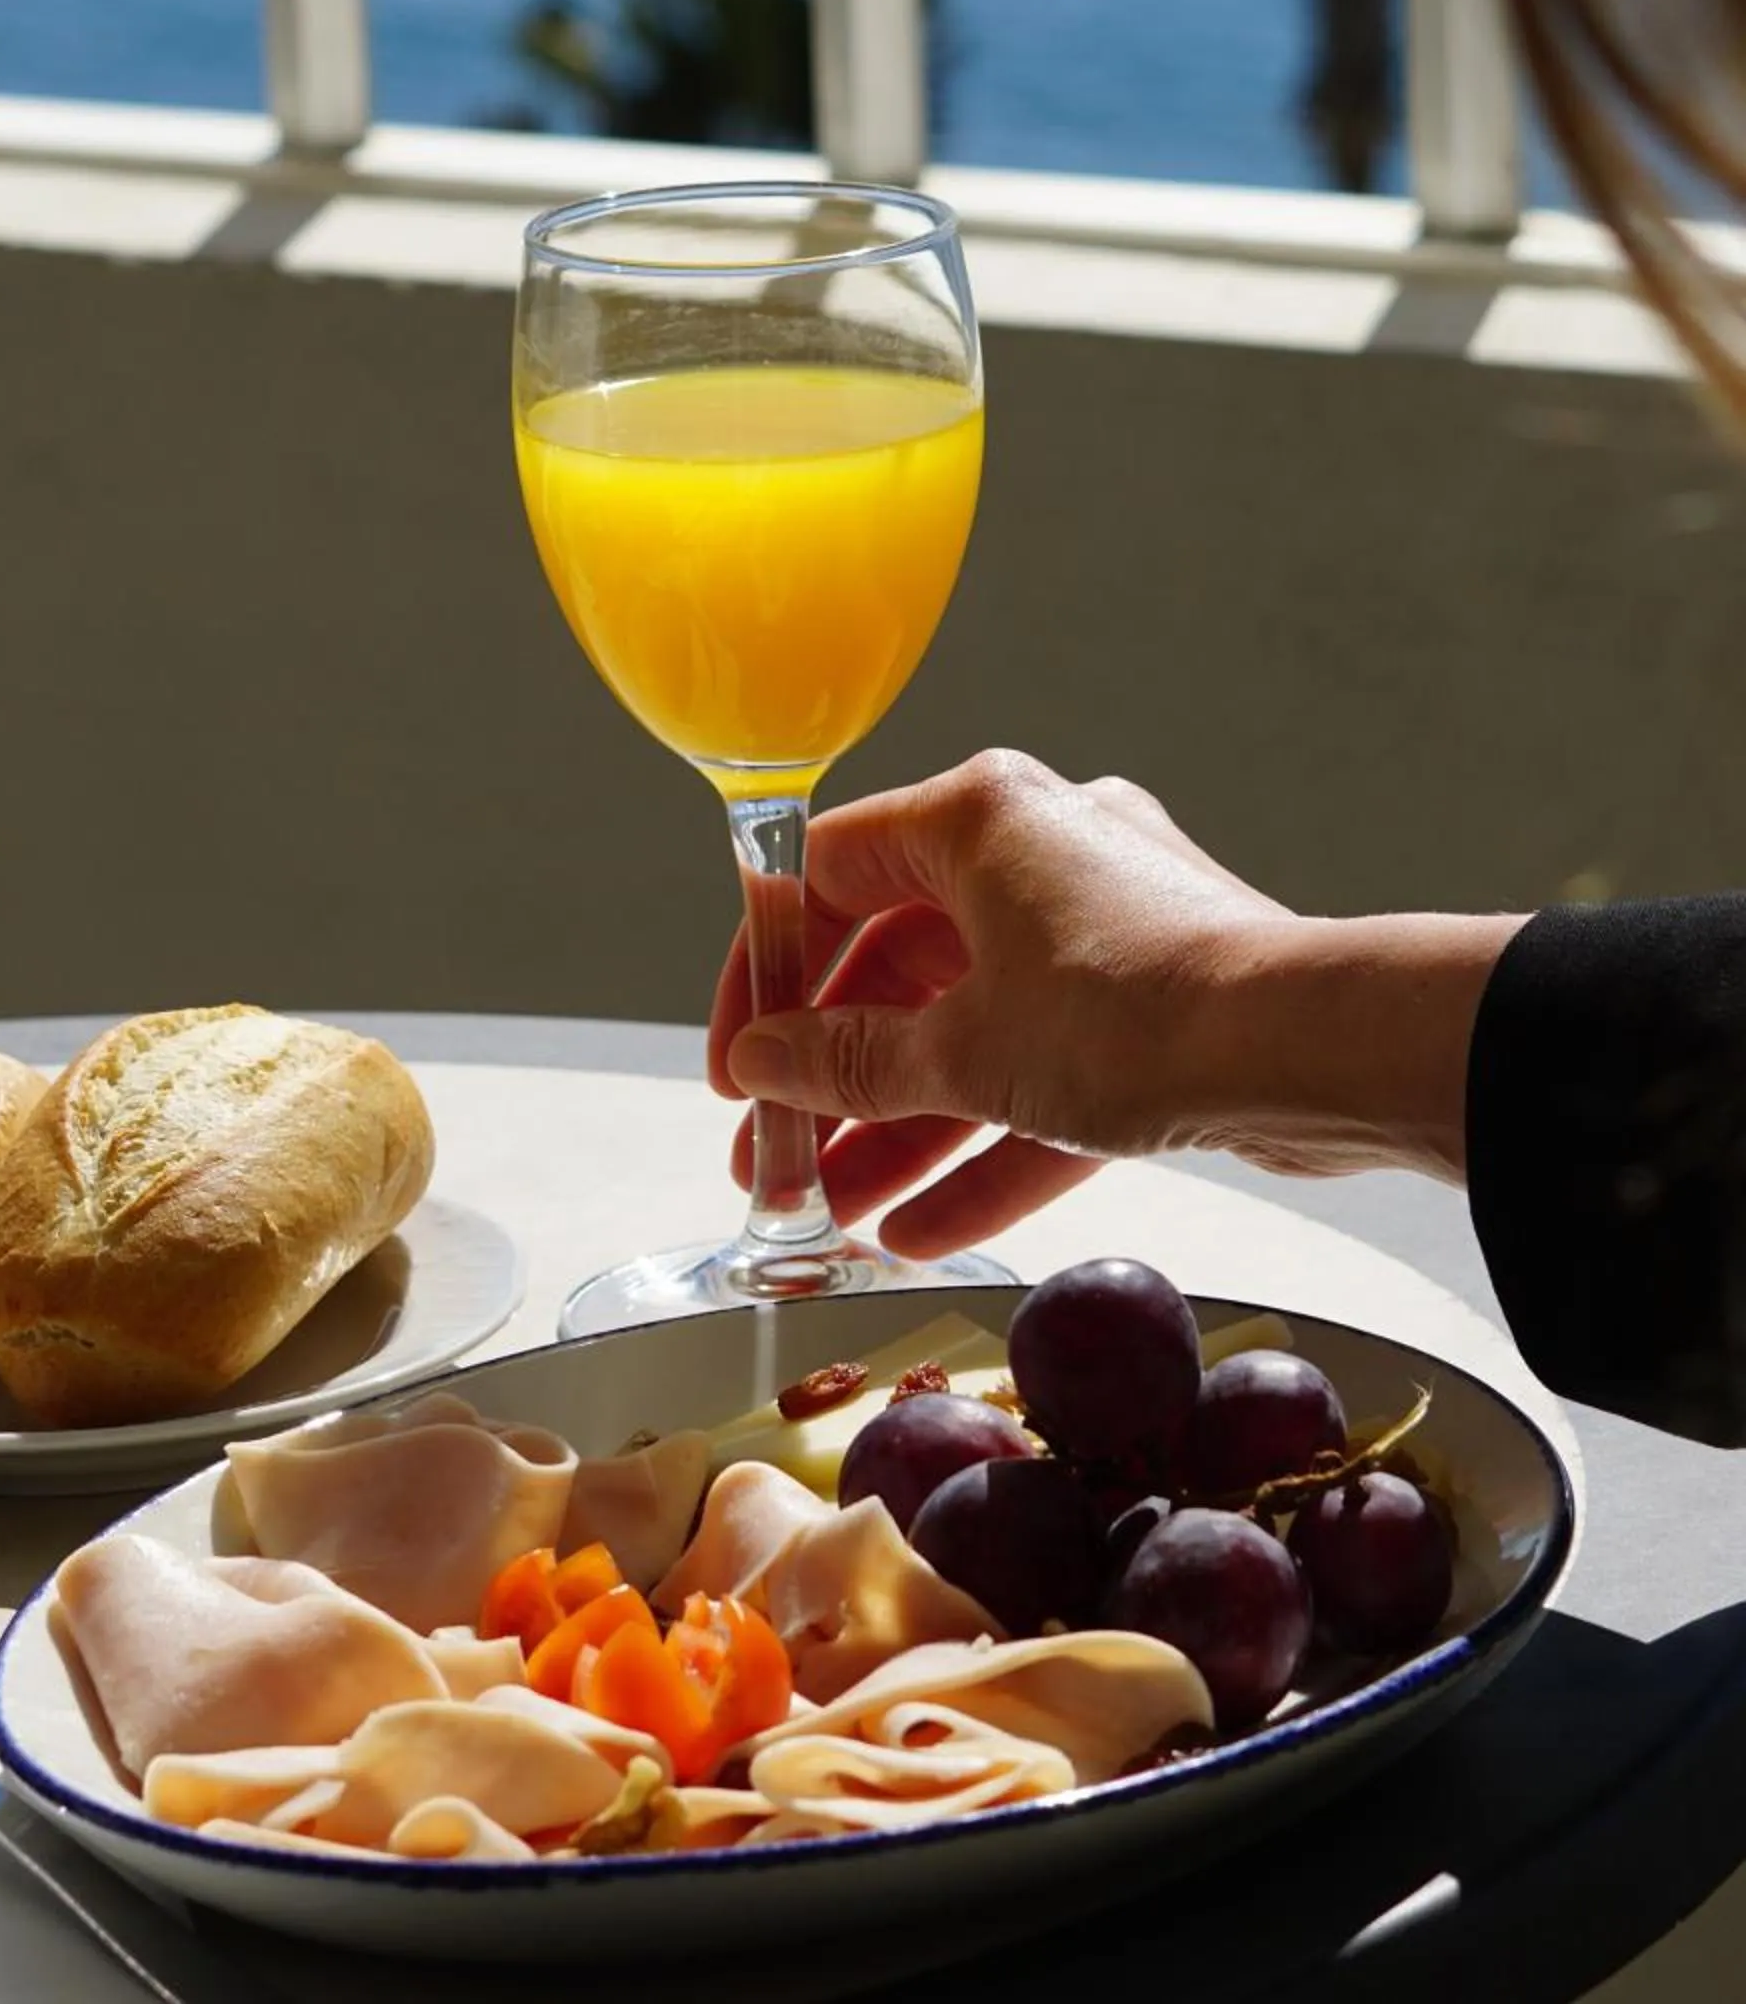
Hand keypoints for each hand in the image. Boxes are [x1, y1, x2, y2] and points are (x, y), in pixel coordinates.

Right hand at [711, 750, 1510, 1257]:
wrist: (1311, 1052)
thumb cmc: (1134, 1012)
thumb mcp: (959, 1052)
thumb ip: (846, 1064)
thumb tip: (762, 1067)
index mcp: (977, 819)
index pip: (826, 877)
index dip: (768, 976)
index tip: (739, 1064)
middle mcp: (1037, 853)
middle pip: (897, 967)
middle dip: (832, 1078)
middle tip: (777, 1161)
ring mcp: (1100, 931)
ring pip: (969, 1031)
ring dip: (900, 1127)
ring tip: (834, 1218)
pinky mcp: (1152, 1007)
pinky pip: (1042, 1074)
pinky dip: (986, 1144)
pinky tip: (921, 1232)